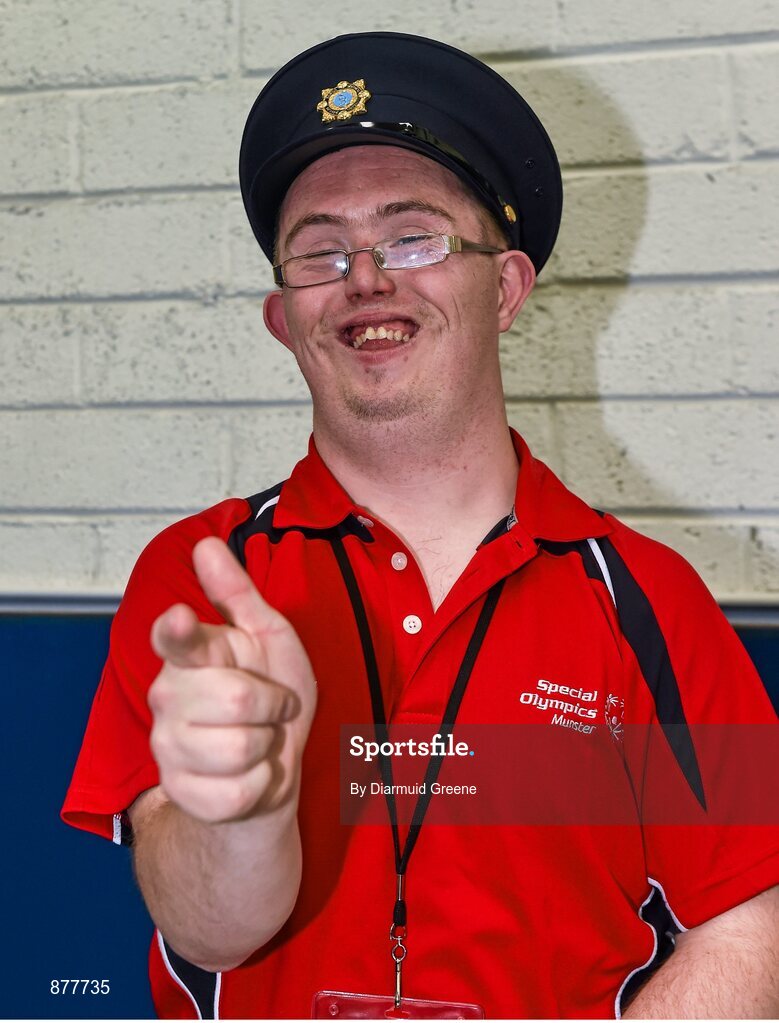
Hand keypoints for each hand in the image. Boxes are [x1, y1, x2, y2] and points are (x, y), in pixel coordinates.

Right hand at [148, 536, 316, 823]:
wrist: (269, 767)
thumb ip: (237, 593)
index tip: (182, 618)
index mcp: (191, 654)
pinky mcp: (182, 790)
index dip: (179, 630)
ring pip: (240, 747)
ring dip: (267, 745)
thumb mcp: (268, 637)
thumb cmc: (270, 694)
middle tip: (270, 708)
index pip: (174, 638)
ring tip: (258, 740)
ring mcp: (168, 746)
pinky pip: (239, 788)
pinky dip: (261, 783)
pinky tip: (248, 774)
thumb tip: (206, 544)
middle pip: (237, 698)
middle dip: (272, 705)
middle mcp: (168, 696)